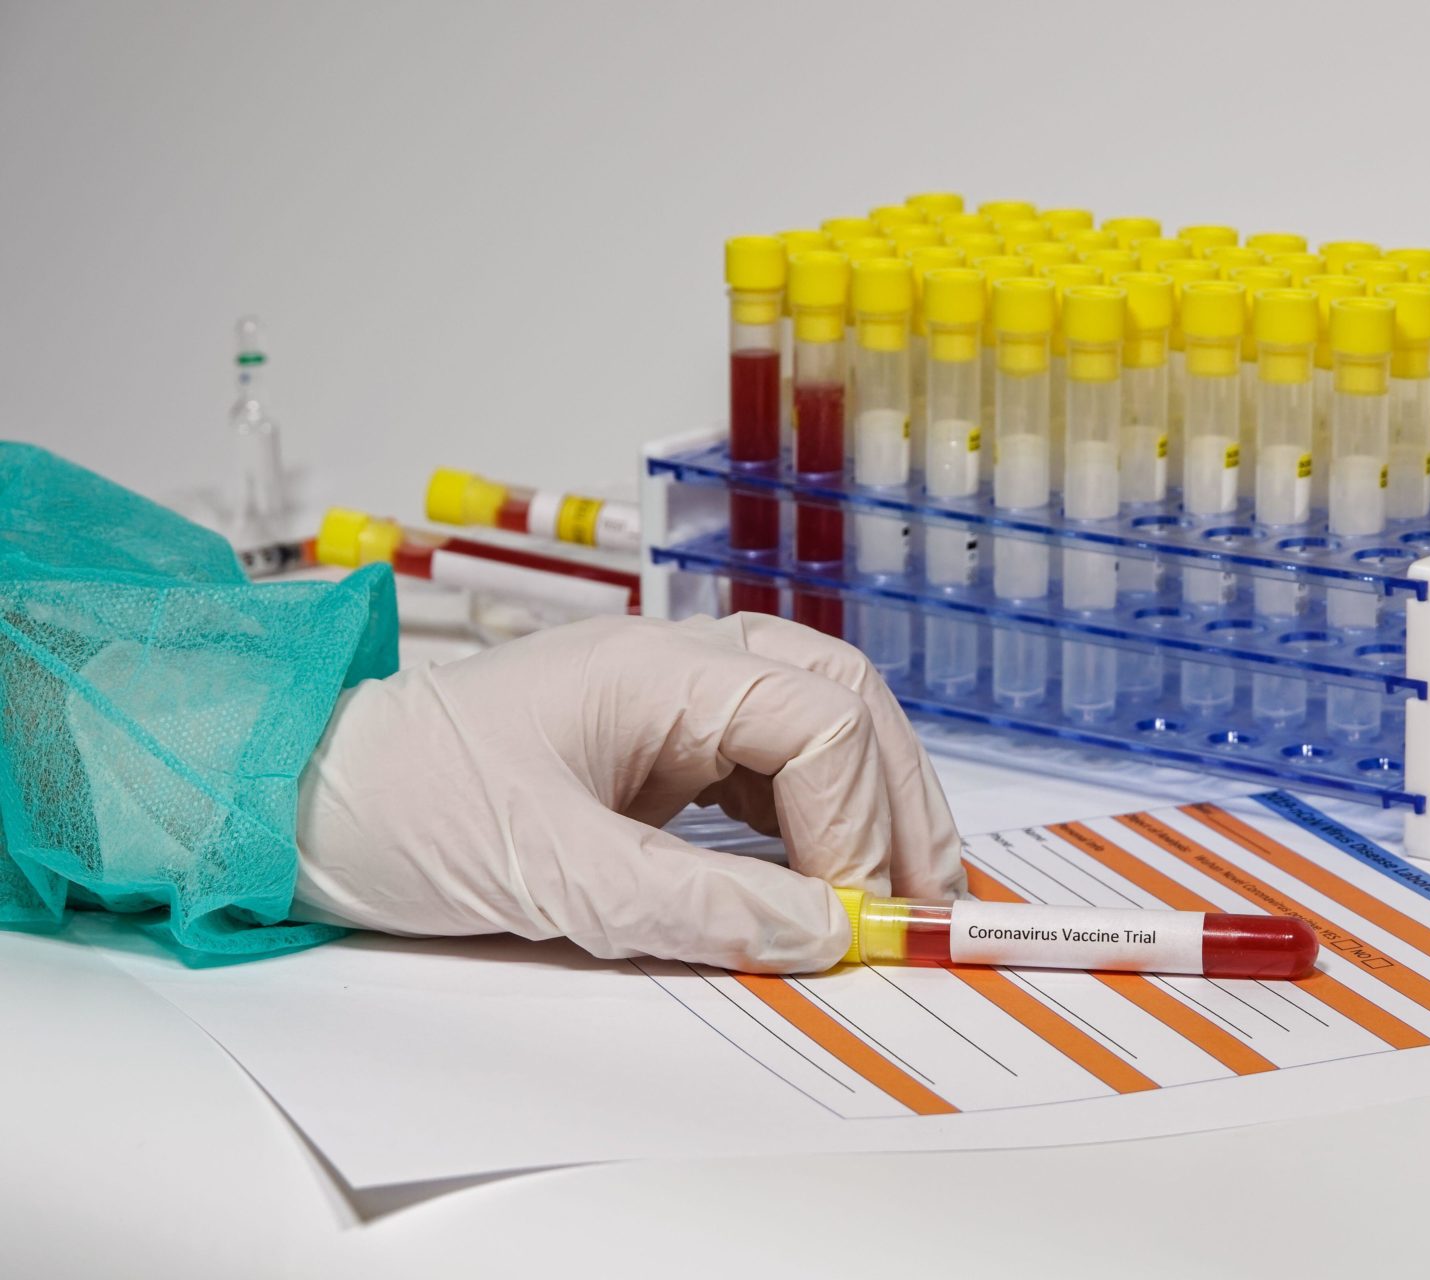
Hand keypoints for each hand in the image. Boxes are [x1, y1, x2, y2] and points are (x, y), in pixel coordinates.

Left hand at [292, 613, 966, 971]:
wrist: (306, 793)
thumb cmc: (407, 805)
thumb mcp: (553, 872)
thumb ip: (696, 902)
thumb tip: (820, 933)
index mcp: (662, 667)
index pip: (819, 718)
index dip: (858, 819)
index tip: (851, 916)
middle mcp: (683, 664)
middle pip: (841, 699)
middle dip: (895, 797)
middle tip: (922, 898)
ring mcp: (673, 698)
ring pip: (818, 722)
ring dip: (867, 802)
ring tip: (894, 891)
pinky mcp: (658, 742)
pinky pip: (769, 762)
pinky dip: (814, 816)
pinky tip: (823, 872)